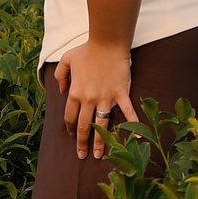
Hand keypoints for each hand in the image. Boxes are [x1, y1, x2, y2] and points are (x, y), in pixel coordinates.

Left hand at [58, 39, 137, 159]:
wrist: (107, 42)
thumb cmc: (87, 50)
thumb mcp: (66, 59)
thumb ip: (61, 75)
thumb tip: (61, 91)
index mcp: (75, 92)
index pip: (70, 117)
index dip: (70, 129)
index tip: (72, 136)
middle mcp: (89, 99)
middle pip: (84, 126)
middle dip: (83, 143)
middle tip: (83, 156)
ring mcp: (105, 98)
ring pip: (102, 125)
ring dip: (101, 141)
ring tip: (100, 155)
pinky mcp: (120, 94)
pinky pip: (128, 112)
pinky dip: (133, 124)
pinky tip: (136, 137)